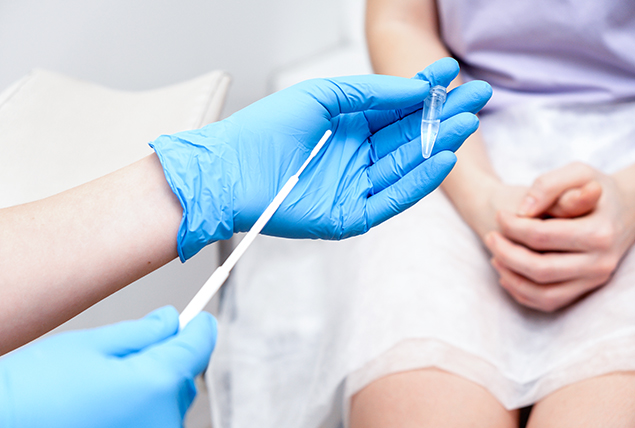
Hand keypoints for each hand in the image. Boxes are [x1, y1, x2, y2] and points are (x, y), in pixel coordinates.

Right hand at [0, 306, 216, 427]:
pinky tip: (110, 404)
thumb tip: (171, 321)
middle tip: (138, 347)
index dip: (200, 328)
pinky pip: (155, 421)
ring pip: (169, 402)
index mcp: (156, 384)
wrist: (2, 427)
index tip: (199, 319)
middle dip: (169, 356)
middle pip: (184, 376)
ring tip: (110, 382)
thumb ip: (143, 332)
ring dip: (154, 386)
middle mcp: (164, 419)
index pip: (198, 348)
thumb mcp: (92, 344)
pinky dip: (142, 409)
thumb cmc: (36, 390)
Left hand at [150, 58, 491, 259]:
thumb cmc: (266, 129)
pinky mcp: (350, 215)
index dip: (427, 92)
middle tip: (478, 98)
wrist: (228, 169)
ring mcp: (355, 186)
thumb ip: (371, 92)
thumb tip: (417, 88)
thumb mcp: (323, 96)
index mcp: (349, 126)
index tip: (454, 74)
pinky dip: (417, 181)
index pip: (398, 109)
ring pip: (405, 166)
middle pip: (409, 136)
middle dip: (444, 116)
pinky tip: (441, 160)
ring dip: (438, 145)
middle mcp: (357, 156)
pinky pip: (391, 199)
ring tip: (467, 124)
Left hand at [486, 162, 634, 311]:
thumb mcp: (576, 172)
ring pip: (543, 293)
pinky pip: (548, 302)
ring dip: (511, 277)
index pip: (542, 236)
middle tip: (489, 237)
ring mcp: (594, 281)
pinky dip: (522, 292)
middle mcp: (600, 262)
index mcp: (599, 232)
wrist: (622, 209)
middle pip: (541, 269)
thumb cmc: (591, 187)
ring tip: (494, 256)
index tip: (499, 215)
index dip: (512, 227)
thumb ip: (548, 185)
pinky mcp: (585, 291)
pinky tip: (506, 273)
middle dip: (506, 254)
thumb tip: (525, 210)